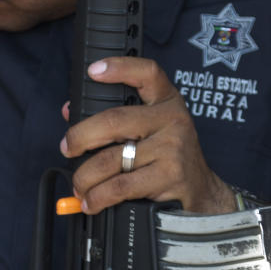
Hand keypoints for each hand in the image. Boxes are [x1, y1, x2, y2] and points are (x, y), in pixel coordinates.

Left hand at [59, 57, 235, 214]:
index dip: (119, 68)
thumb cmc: (169, 160)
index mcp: (167, 102)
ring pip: (112, 159)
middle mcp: (172, 120)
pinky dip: (99, 196)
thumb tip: (70, 113)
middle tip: (68, 149)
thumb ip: (114, 119)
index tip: (93, 71)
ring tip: (79, 186)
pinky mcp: (169, 176)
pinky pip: (121, 186)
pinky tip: (92, 201)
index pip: (147, 73)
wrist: (202, 194)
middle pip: (114, 121)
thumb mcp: (151, 131)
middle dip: (81, 137)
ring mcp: (172, 147)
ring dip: (85, 176)